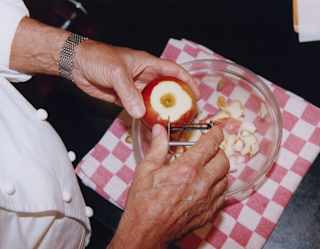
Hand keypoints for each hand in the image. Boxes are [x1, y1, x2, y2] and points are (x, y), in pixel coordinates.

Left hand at [73, 40, 199, 117]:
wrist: (77, 65)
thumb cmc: (98, 58)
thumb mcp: (117, 73)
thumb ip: (129, 92)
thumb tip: (140, 112)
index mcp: (148, 64)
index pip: (173, 71)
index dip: (187, 81)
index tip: (196, 94)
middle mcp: (144, 77)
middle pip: (166, 89)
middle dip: (176, 100)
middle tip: (184, 113)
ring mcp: (135, 88)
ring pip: (152, 101)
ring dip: (160, 111)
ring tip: (168, 122)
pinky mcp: (125, 98)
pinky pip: (138, 108)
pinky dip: (144, 116)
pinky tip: (149, 124)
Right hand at [109, 124, 228, 248]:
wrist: (147, 231)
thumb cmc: (144, 203)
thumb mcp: (146, 170)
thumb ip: (157, 147)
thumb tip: (160, 130)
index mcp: (187, 169)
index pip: (210, 144)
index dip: (216, 133)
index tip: (217, 130)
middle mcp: (202, 183)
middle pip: (223, 160)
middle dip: (218, 150)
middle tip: (209, 150)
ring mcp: (207, 200)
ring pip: (226, 177)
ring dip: (219, 169)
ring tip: (206, 168)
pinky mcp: (209, 213)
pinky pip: (222, 195)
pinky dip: (218, 186)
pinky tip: (206, 186)